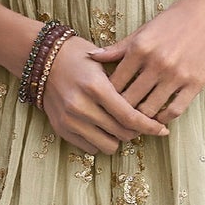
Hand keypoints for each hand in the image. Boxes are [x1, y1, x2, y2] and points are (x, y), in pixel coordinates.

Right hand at [41, 34, 167, 153]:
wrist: (43, 58)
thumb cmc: (79, 56)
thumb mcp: (104, 62)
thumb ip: (126, 85)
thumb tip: (150, 109)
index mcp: (95, 87)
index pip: (129, 117)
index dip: (149, 126)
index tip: (161, 130)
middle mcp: (81, 106)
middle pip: (121, 133)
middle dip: (135, 131)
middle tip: (139, 123)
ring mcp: (69, 120)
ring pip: (108, 145)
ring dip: (117, 138)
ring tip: (118, 124)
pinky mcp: (61, 129)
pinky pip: (90, 148)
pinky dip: (100, 140)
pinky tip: (101, 127)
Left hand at [87, 0, 204, 126]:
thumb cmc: (175, 19)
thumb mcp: (144, 30)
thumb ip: (118, 47)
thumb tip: (92, 56)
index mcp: (140, 48)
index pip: (115, 83)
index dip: (106, 97)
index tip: (104, 104)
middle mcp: (157, 62)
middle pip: (129, 100)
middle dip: (120, 112)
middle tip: (116, 119)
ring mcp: (177, 74)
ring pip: (149, 109)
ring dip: (140, 118)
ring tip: (135, 121)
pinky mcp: (195, 83)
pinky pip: (174, 110)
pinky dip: (163, 118)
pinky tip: (158, 117)